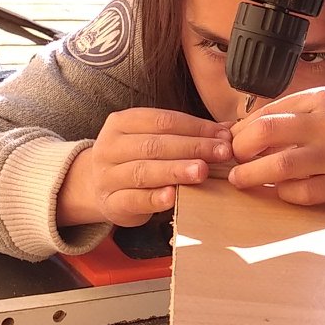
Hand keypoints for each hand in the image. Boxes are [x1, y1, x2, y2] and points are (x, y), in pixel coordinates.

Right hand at [58, 107, 231, 227]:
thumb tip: (228, 130)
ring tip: (201, 171)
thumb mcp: (153, 140)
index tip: (224, 136)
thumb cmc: (135, 159)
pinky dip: (153, 199)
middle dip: (192, 148)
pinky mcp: (110, 203)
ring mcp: (107, 176)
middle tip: (221, 153)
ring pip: (143, 171)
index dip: (196, 127)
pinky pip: (132, 200)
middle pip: (154, 145)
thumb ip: (186, 134)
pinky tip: (173, 197)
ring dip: (175, 171)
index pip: (162, 120)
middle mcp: (110, 147)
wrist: (95, 186)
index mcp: (121, 122)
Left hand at [228, 89, 324, 205]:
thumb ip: (293, 111)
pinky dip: (283, 193)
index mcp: (322, 99)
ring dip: (252, 175)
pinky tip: (278, 190)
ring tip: (240, 179)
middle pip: (266, 134)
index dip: (241, 131)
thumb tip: (245, 128)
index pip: (267, 113)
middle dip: (240, 150)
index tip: (231, 143)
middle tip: (232, 161)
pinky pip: (303, 193)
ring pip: (280, 166)